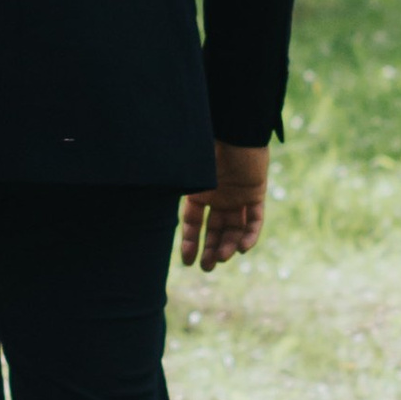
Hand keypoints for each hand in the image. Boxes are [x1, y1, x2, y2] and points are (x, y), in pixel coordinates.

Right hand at [179, 142, 269, 272]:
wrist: (235, 131)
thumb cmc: (207, 148)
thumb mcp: (186, 173)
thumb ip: (173, 188)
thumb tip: (145, 199)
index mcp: (199, 191)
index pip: (192, 222)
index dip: (189, 241)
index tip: (187, 262)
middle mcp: (218, 196)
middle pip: (214, 229)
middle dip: (211, 250)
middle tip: (207, 268)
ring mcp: (237, 196)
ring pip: (234, 228)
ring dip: (229, 245)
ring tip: (223, 258)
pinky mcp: (255, 193)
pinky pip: (255, 219)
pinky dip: (250, 235)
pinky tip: (242, 248)